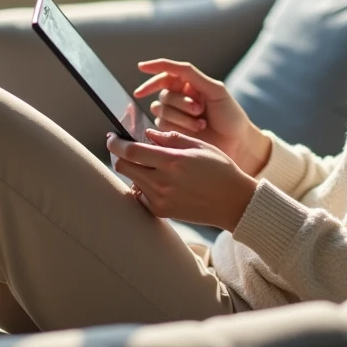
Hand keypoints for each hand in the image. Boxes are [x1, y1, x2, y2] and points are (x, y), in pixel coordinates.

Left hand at [107, 128, 257, 230]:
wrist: (234, 203)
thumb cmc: (221, 170)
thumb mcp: (199, 146)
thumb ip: (171, 138)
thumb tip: (148, 134)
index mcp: (172, 161)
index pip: (131, 151)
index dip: (116, 143)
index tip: (111, 136)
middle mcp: (163, 182)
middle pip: (123, 166)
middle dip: (119, 155)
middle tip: (124, 148)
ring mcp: (160, 199)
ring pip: (131, 180)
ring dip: (132, 169)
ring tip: (146, 163)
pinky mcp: (162, 211)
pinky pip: (141, 196)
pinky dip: (141, 186)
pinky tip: (156, 180)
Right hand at [133, 58, 271, 176]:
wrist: (237, 142)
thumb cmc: (229, 114)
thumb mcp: (214, 88)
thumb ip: (189, 73)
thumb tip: (163, 64)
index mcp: (189, 85)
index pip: (166, 74)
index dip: (153, 70)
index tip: (141, 67)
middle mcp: (179, 100)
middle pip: (163, 94)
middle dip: (180, 102)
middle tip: (199, 109)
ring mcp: (174, 117)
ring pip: (160, 111)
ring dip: (181, 117)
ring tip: (201, 124)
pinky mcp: (171, 134)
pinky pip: (161, 126)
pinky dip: (178, 128)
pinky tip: (196, 132)